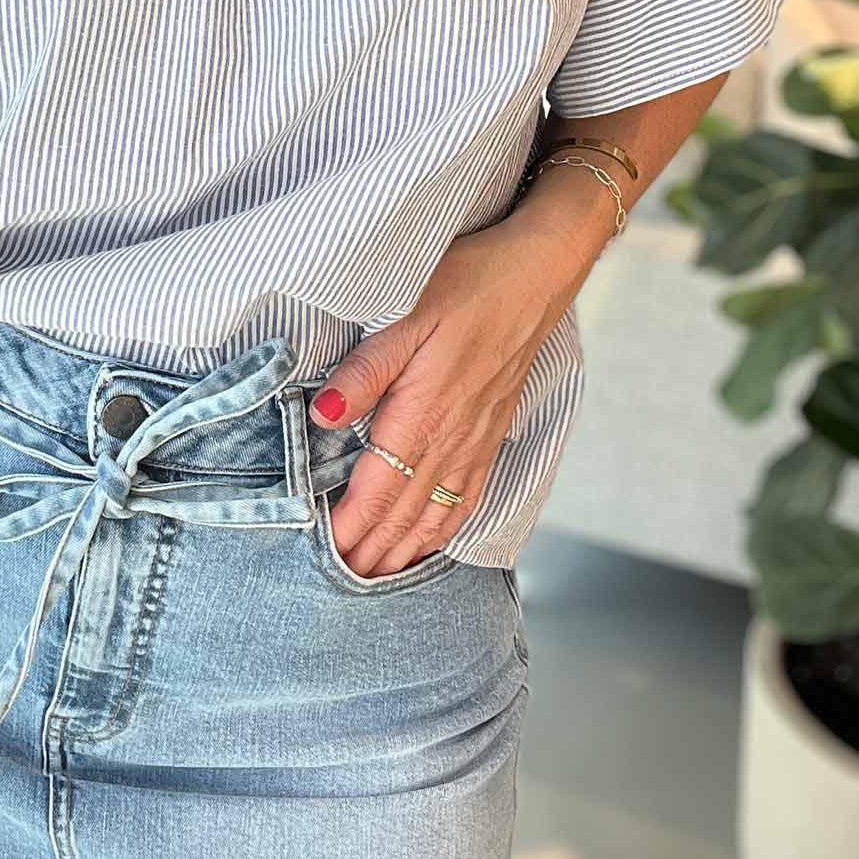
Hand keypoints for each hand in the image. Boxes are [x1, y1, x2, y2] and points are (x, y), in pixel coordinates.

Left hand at [307, 222, 560, 577]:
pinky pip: (467, 498)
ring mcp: (476, 441)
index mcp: (423, 415)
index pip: (376, 492)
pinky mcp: (491, 433)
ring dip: (404, 550)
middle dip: (370, 552)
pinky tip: (431, 543)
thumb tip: (323, 418)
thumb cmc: (468, 284)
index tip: (321, 555)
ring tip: (375, 576)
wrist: (536, 275)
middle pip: (403, 515)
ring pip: (436, 515)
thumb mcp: (405, 316)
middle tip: (338, 582)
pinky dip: (444, 531)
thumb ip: (364, 373)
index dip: (348, 527)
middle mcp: (452, 440)